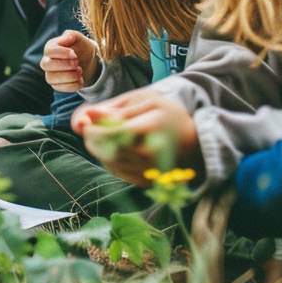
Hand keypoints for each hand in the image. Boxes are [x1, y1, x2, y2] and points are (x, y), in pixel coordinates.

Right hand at [41, 30, 98, 91]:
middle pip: (46, 65)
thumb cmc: (82, 48)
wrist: (89, 63)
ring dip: (68, 77)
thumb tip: (66, 38)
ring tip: (80, 72)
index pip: (49, 50)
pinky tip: (81, 80)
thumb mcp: (80, 39)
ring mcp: (50, 74)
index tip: (75, 54)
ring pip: (51, 78)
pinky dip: (72, 86)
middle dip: (63, 65)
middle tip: (77, 63)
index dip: (62, 53)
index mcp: (51, 47)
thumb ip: (72, 35)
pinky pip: (59, 88)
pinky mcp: (56, 85)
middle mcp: (47, 61)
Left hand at [72, 87, 200, 186]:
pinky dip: (110, 159)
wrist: (193, 141)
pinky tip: (118, 148)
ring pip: (108, 161)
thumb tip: (88, 117)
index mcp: (150, 128)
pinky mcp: (145, 182)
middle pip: (105, 150)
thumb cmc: (165, 114)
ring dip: (100, 148)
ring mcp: (147, 171)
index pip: (108, 133)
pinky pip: (116, 170)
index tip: (88, 121)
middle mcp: (149, 154)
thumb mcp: (143, 100)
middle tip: (94, 128)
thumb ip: (114, 108)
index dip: (91, 128)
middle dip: (92, 138)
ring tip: (109, 135)